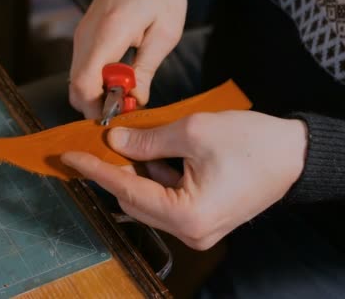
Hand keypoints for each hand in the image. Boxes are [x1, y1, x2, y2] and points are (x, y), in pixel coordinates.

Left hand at [61, 111, 307, 249]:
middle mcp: (190, 231)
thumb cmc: (252, 143)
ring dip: (136, 172)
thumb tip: (114, 142)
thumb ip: (147, 140)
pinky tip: (154, 155)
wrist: (294, 155)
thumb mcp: (192, 132)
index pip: (126, 191)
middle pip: (135, 200)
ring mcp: (197, 229)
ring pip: (148, 200)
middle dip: (114, 170)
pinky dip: (154, 177)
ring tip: (129, 143)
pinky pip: (165, 200)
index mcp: (188, 215)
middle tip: (96, 144)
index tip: (70, 156)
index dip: (95, 171)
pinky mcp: (201, 220)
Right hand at [69, 0, 185, 117]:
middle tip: (124, 108)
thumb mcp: (165, 32)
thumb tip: (135, 100)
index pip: (85, 83)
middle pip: (75, 87)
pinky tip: (117, 79)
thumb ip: (147, 69)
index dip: (97, 106)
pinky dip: (95, 81)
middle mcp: (87, 36)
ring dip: (96, 93)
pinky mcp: (83, 35)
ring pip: (76, 80)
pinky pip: (81, 68)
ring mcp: (81, 35)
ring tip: (124, 92)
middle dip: (96, 105)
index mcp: (108, 34)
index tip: (121, 112)